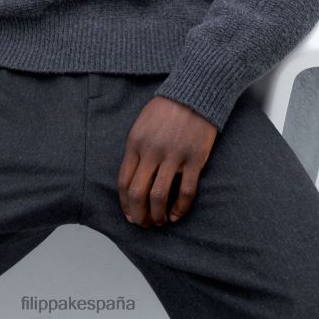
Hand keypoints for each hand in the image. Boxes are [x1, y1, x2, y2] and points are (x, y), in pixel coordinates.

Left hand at [117, 96, 216, 227]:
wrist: (194, 94)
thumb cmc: (166, 109)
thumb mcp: (142, 125)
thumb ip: (136, 149)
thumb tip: (133, 179)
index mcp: (135, 143)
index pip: (124, 181)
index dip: (125, 203)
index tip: (130, 214)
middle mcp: (151, 151)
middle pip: (138, 193)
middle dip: (139, 214)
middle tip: (143, 224)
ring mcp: (173, 156)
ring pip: (159, 196)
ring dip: (157, 215)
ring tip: (160, 222)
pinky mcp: (194, 159)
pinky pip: (185, 191)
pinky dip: (180, 208)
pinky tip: (177, 214)